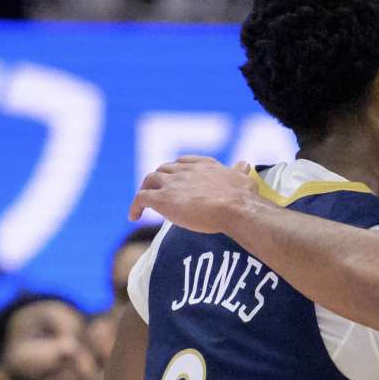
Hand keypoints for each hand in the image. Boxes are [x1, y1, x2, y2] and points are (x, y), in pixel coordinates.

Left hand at [129, 156, 260, 231]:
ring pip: (149, 180)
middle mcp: (185, 170)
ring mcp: (172, 183)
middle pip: (164, 169)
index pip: (183, 162)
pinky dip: (135, 206)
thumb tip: (245, 164)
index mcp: (204, 165)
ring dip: (146, 189)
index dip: (177, 170)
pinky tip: (133, 217)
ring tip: (145, 204)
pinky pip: (140, 198)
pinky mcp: (162, 199)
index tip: (177, 180)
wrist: (234, 208)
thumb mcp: (244, 179)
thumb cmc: (243, 197)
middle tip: (160, 193)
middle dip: (160, 180)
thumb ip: (240, 171)